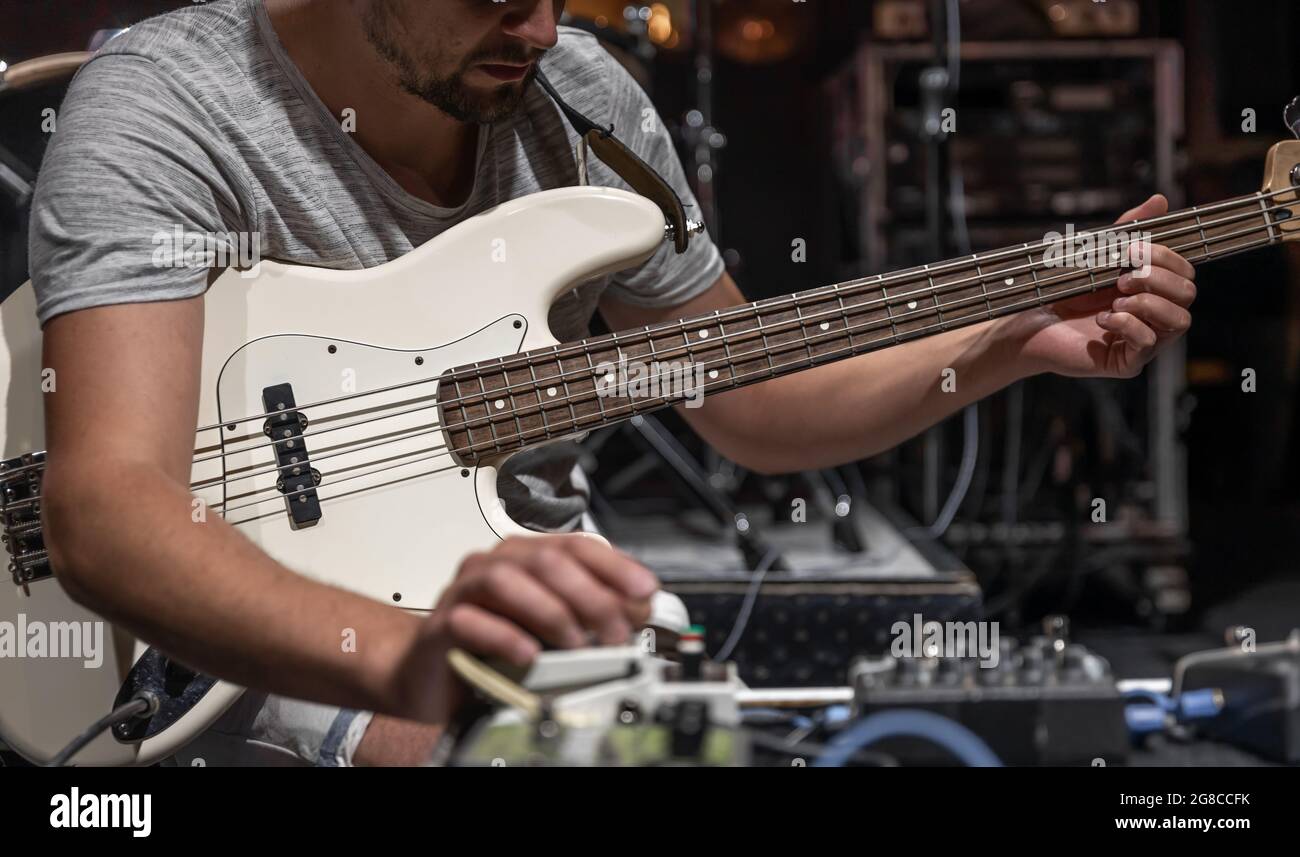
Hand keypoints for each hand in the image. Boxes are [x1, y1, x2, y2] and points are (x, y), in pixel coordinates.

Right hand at [390, 534, 658, 724]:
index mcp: (526, 557)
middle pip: (547, 560)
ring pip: (506, 580)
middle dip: (590, 595)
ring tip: (575, 642)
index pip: (576, 546)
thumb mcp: (552, 627)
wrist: (430, 673)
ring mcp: (465, 591)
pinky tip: (529, 655)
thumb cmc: (492, 644)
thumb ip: (592, 612)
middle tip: (615, 632)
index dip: (614, 566)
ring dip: (549, 611)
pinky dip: (504, 636)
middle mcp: (496, 564)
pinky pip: (470, 621)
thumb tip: (636, 610)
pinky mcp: (441, 625)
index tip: (644, 591)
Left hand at [1003, 194, 1196, 378]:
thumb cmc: (1064, 291)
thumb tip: (1159, 200)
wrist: (1029, 323)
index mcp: (1154, 290)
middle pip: (1188, 294)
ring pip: (1179, 321)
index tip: (1133, 250)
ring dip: (1148, 304)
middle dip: (1158, 279)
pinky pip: (1149, 344)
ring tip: (1115, 299)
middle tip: (1123, 277)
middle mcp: (1155, 315)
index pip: (1186, 272)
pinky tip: (1103, 319)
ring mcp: (1144, 340)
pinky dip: (1127, 325)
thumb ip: (1128, 229)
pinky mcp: (1127, 362)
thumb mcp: (1096, 255)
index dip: (1168, 258)